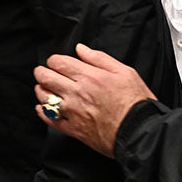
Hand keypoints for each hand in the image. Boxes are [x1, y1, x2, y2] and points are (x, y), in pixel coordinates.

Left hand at [33, 43, 155, 157]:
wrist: (139, 132)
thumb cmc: (135, 103)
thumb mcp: (124, 72)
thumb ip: (99, 58)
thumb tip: (81, 49)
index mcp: (89, 77)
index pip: (58, 62)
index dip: (53, 60)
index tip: (56, 62)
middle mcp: (77, 93)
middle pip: (46, 78)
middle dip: (41, 72)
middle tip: (43, 72)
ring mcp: (73, 112)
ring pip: (44, 98)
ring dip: (41, 90)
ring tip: (44, 88)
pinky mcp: (74, 129)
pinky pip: (51, 120)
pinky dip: (43, 112)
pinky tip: (43, 108)